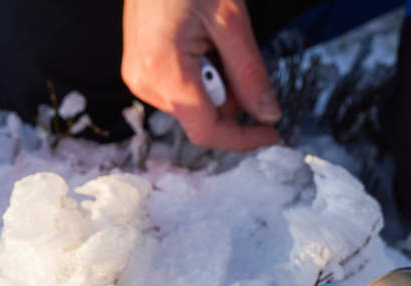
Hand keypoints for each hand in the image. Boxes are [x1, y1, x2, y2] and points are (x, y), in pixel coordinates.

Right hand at [122, 0, 280, 151]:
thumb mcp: (230, 20)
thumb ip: (250, 73)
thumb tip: (268, 115)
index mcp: (163, 72)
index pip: (207, 130)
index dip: (243, 138)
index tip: (272, 133)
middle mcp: (144, 82)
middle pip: (201, 117)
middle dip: (230, 97)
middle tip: (235, 52)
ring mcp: (138, 77)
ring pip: (192, 105)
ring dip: (215, 84)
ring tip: (213, 40)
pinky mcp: (139, 69)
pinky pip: (178, 90)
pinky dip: (199, 76)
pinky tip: (200, 43)